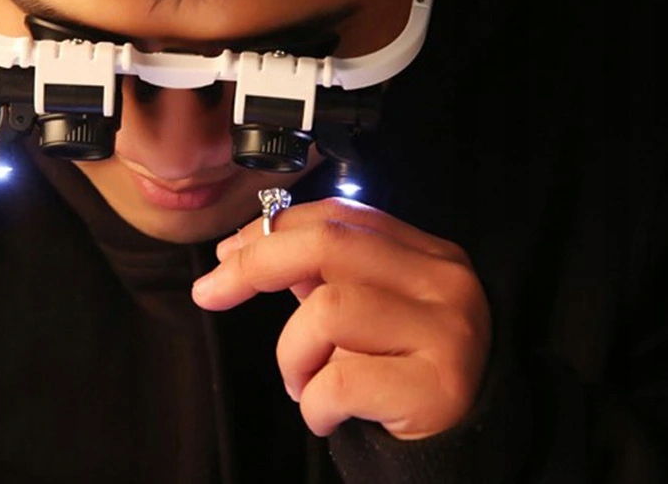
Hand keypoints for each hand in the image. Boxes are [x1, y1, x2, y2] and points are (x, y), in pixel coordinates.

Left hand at [191, 197, 490, 439]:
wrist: (456, 451)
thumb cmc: (396, 376)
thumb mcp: (362, 313)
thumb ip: (321, 273)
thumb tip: (243, 246)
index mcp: (427, 253)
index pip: (340, 216)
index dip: (273, 228)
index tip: (225, 252)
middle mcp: (445, 280)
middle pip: (329, 243)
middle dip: (255, 265)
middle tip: (210, 293)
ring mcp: (448, 331)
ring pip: (327, 310)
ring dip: (292, 355)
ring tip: (304, 385)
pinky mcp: (439, 386)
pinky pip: (340, 380)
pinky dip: (313, 403)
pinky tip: (325, 417)